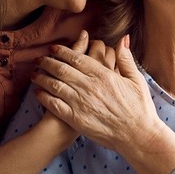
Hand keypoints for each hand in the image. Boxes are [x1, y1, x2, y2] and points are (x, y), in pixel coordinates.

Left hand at [32, 33, 160, 151]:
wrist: (137, 135)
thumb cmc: (140, 108)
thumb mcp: (136, 79)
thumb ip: (126, 58)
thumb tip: (123, 38)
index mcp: (103, 75)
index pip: (76, 58)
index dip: (62, 51)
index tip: (53, 48)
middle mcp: (89, 86)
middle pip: (61, 69)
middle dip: (47, 62)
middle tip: (39, 59)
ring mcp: (81, 103)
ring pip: (54, 85)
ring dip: (42, 77)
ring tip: (34, 74)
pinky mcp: (76, 119)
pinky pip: (54, 105)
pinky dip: (44, 97)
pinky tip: (38, 93)